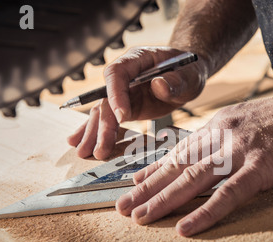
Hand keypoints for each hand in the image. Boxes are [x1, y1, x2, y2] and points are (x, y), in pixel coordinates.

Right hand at [67, 46, 206, 159]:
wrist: (188, 74)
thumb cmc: (188, 69)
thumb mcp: (189, 75)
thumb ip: (176, 81)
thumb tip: (158, 85)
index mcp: (137, 59)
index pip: (117, 73)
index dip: (116, 94)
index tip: (122, 117)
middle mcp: (125, 75)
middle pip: (106, 97)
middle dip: (102, 124)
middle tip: (99, 148)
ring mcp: (123, 92)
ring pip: (102, 111)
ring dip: (93, 132)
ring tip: (83, 152)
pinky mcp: (127, 106)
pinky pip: (109, 119)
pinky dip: (96, 132)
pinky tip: (82, 144)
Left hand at [115, 78, 272, 235]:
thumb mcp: (251, 121)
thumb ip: (229, 137)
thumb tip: (213, 154)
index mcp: (221, 125)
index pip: (181, 150)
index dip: (156, 167)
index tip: (136, 181)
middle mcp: (222, 136)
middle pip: (177, 166)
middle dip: (147, 187)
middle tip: (124, 205)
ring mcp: (239, 151)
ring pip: (192, 179)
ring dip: (163, 200)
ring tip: (140, 217)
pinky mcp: (260, 167)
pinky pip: (227, 195)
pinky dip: (204, 213)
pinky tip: (186, 228)